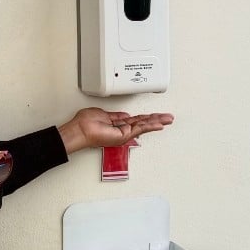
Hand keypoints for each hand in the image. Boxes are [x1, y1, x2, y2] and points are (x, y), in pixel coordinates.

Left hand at [58, 108, 174, 154]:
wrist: (80, 130)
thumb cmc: (86, 123)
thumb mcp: (104, 114)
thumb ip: (116, 115)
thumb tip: (125, 114)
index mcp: (118, 124)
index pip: (137, 119)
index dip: (147, 117)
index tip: (156, 115)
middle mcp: (122, 130)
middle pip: (144, 123)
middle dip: (157, 120)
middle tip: (169, 118)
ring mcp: (123, 133)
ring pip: (144, 126)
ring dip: (157, 122)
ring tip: (168, 120)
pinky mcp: (123, 135)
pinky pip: (140, 128)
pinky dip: (150, 126)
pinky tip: (159, 124)